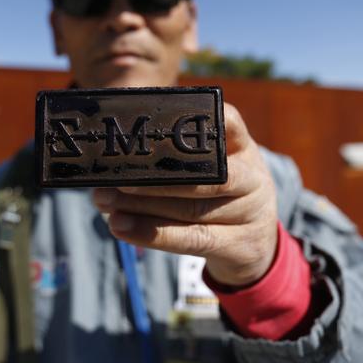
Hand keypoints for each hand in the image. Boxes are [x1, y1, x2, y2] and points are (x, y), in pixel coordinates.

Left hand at [92, 103, 278, 286]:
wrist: (257, 244)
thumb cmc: (217, 195)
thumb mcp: (212, 168)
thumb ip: (176, 155)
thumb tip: (115, 150)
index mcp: (241, 146)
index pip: (227, 122)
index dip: (196, 118)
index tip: (155, 120)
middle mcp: (252, 176)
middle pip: (202, 174)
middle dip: (152, 176)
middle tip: (112, 177)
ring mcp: (250, 212)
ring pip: (192, 210)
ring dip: (142, 206)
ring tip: (105, 202)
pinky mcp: (240, 245)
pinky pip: (193, 239)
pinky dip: (152, 234)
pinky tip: (121, 227)